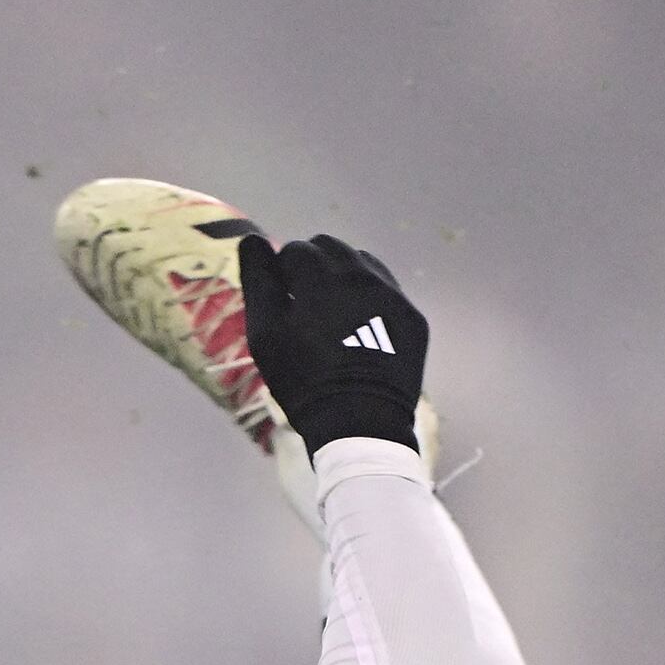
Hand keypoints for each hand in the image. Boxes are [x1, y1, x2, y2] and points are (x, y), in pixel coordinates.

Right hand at [236, 229, 430, 455]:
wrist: (360, 425)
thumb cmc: (303, 381)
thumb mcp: (265, 333)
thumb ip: (259, 281)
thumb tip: (252, 239)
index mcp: (322, 274)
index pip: (296, 250)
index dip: (282, 275)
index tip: (282, 303)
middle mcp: (363, 274)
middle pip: (331, 248)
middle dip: (314, 267)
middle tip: (305, 306)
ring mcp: (393, 294)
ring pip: (363, 265)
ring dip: (344, 279)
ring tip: (334, 317)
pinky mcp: (413, 318)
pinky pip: (388, 292)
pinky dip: (371, 301)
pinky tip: (362, 332)